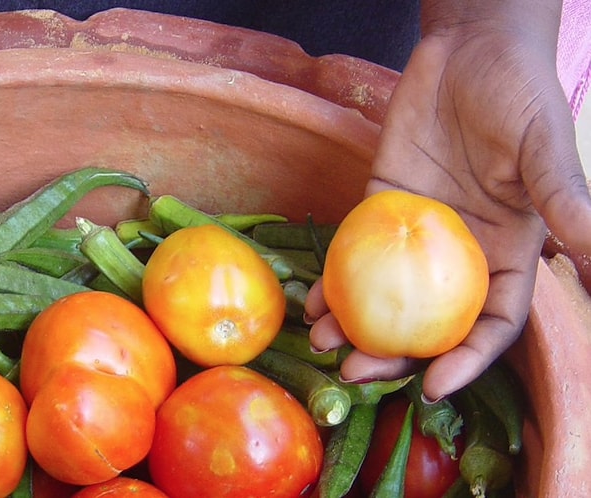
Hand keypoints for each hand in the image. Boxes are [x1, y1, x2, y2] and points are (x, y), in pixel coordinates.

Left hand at [306, 14, 590, 401]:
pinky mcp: (379, 206)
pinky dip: (333, 279)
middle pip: (427, 322)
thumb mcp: (545, 146)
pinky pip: (352, 251)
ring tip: (323, 344)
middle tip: (356, 373)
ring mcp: (415, 233)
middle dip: (395, 356)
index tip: (434, 388)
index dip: (468, 361)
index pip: (491, 323)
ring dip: (354, 326)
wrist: (469, 48)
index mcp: (508, 251)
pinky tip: (310, 301)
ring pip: (384, 295)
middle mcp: (459, 252)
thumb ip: (562, 198)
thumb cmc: (519, 92)